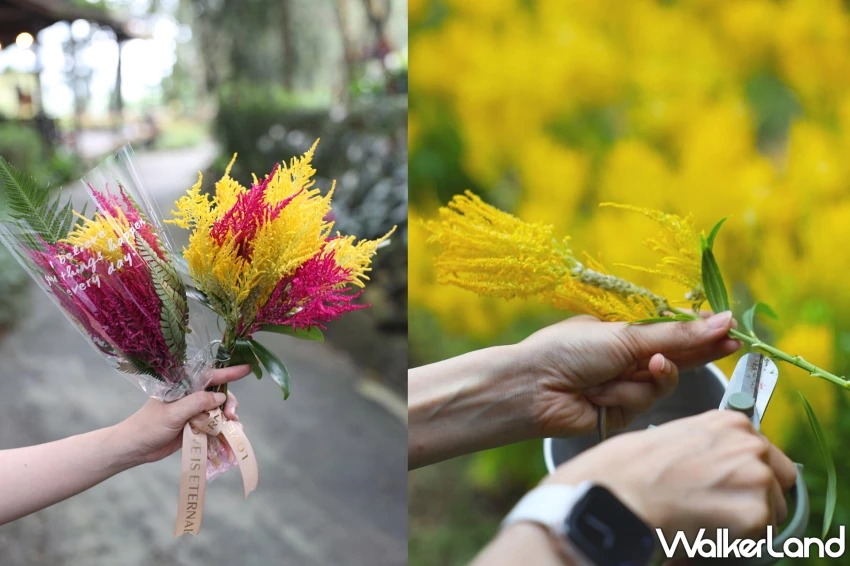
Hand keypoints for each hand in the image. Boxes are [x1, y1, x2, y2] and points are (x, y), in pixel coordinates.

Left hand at [115, 365, 249, 464]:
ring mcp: (194, 412)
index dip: (229, 372)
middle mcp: (191, 397)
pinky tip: (230, 437)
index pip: (210, 376)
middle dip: (229, 404)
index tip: (247, 369)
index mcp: (183, 386)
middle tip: (231, 416)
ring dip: (228, 419)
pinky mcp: (195, 427)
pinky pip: (214, 426)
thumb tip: (221, 397)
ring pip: (219, 411)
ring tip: (232, 428)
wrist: (135, 449)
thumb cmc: (148, 426)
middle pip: (219, 395)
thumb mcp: (173, 413)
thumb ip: (197, 402)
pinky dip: (223, 431)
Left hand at [515, 311, 739, 436]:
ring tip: (630, 370)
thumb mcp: (625, 336)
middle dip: (698, 353)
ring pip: (662, 382)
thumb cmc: (570, 351)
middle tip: (732, 346)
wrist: (534, 387)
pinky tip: (602, 391)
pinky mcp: (622, 412)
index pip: (672, 330)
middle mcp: (627, 358)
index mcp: (623, 332)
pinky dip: (625, 394)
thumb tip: (722, 320)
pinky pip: (644, 401)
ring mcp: (625, 385)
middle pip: (676, 356)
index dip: (702, 332)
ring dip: (646, 376)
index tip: (731, 328)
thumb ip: (675, 336)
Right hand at [543, 410, 797, 539]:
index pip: (763, 451)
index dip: (745, 473)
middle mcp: (749, 443)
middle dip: (754, 496)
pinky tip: (701, 532)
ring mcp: (755, 477)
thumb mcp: (670, 438)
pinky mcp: (754, 514)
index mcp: (728, 421)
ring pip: (771, 512)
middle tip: (717, 509)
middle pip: (777, 479)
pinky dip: (733, 542)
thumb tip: (715, 470)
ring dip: (743, 521)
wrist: (612, 495)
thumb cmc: (624, 469)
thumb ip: (705, 447)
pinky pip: (758, 538)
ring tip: (702, 522)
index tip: (729, 486)